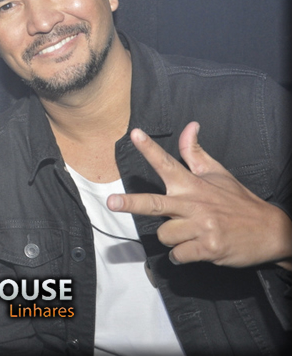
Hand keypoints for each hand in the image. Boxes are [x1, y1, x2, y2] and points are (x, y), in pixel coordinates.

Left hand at [107, 122, 291, 267]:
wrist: (270, 232)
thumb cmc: (238, 202)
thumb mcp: (218, 174)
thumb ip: (195, 152)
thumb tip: (189, 125)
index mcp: (194, 185)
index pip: (168, 163)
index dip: (149, 148)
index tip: (134, 134)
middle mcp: (195, 205)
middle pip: (155, 204)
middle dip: (131, 203)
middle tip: (111, 202)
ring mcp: (202, 227)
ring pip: (164, 235)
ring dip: (173, 238)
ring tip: (191, 233)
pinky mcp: (208, 248)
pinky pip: (178, 255)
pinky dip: (182, 256)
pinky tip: (195, 249)